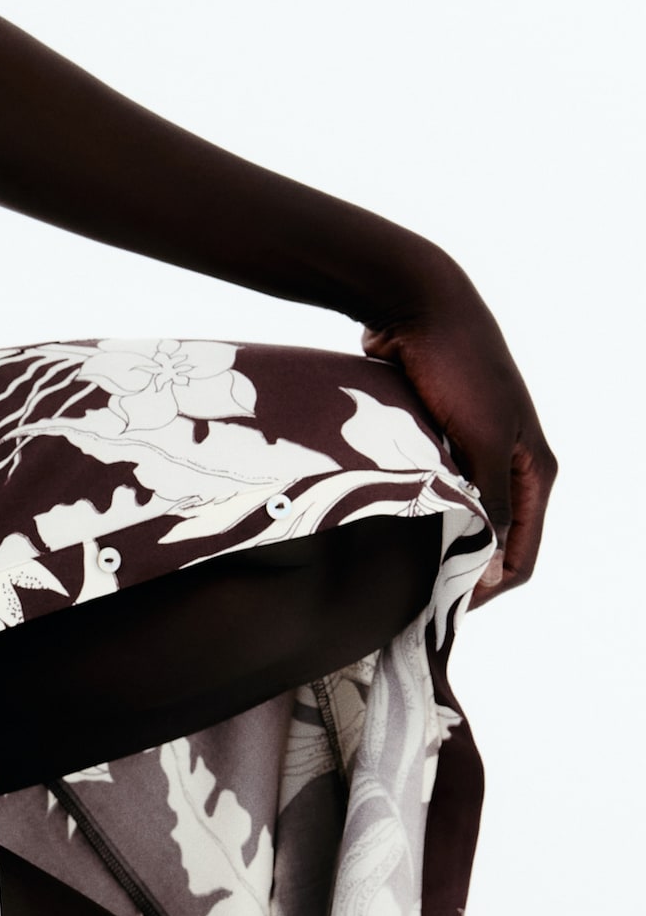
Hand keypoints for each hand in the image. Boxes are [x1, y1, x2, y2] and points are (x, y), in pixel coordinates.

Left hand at [360, 259, 555, 602]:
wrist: (417, 304)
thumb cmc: (458, 366)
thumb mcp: (479, 439)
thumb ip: (489, 500)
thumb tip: (489, 559)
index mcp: (535, 469)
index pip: (522, 555)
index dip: (489, 589)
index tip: (443, 610)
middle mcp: (510, 465)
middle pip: (490, 539)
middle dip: (458, 569)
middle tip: (411, 599)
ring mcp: (473, 451)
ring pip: (457, 516)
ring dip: (432, 541)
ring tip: (393, 572)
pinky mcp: (437, 438)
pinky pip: (428, 489)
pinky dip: (413, 510)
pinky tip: (380, 529)